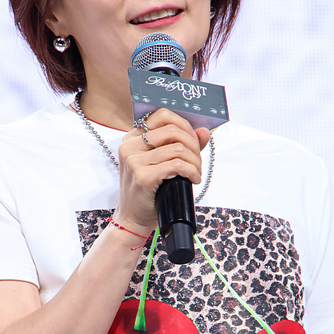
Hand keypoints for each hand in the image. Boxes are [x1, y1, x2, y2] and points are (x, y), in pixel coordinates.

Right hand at [114, 108, 210, 233]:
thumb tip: (204, 132)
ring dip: (195, 162)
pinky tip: (193, 179)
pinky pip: (177, 165)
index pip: (162, 116)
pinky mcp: (143, 176)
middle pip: (173, 130)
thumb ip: (181, 145)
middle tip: (197, 160)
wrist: (132, 218)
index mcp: (132, 138)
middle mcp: (130, 146)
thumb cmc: (146, 191)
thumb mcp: (161, 164)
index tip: (193, 141)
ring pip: (178, 149)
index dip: (184, 125)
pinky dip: (192, 171)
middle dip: (193, 145)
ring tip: (196, 172)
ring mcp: (134, 161)